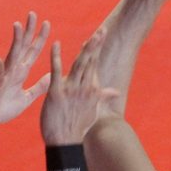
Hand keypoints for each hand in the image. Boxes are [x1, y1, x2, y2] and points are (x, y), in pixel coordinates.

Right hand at [0, 12, 50, 129]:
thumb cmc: (4, 109)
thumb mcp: (26, 97)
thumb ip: (39, 87)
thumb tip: (52, 76)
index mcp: (21, 73)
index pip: (32, 52)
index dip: (40, 38)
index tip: (47, 23)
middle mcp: (13, 71)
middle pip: (22, 48)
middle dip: (28, 31)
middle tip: (33, 13)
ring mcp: (4, 78)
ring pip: (11, 57)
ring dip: (15, 42)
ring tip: (17, 26)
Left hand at [40, 31, 117, 145]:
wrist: (65, 141)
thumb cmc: (78, 126)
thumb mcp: (92, 110)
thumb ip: (102, 96)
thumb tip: (115, 92)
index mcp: (90, 89)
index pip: (94, 64)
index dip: (96, 49)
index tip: (101, 35)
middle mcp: (83, 88)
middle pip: (90, 61)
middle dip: (97, 45)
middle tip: (103, 29)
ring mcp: (71, 90)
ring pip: (79, 64)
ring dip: (84, 49)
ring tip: (90, 36)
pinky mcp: (57, 93)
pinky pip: (56, 72)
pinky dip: (56, 58)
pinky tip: (55, 45)